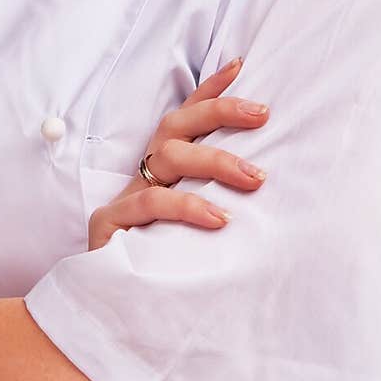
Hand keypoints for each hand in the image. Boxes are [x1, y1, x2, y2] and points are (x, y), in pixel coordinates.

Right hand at [88, 59, 268, 249]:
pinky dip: (187, 207)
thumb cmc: (161, 268)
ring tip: (255, 178)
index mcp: (160, 173)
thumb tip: (270, 187)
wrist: (110, 315)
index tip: (240, 65)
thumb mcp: (194, 232)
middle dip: (220, 113)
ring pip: (167, 157)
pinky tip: (220, 219)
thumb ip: (218, 206)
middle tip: (264, 115)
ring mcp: (125, 200)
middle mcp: (142, 178)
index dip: (209, 93)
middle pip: (175, 128)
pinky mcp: (111, 226)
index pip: (184, 121)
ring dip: (214, 161)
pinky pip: (151, 205)